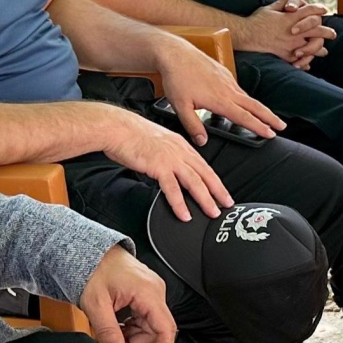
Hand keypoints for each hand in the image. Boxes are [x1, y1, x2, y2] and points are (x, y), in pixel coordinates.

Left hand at [79, 242, 175, 342]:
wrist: (90, 252)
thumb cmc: (93, 269)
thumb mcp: (96, 304)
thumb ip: (107, 331)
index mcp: (148, 292)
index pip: (165, 329)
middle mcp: (155, 291)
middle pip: (154, 331)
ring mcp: (152, 291)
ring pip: (149, 326)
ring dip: (131, 335)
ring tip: (111, 329)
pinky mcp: (147, 293)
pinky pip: (145, 317)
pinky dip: (131, 326)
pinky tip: (117, 322)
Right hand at [98, 106, 231, 219]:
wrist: (116, 128)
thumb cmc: (129, 134)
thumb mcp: (156, 142)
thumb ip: (165, 155)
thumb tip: (168, 170)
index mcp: (179, 145)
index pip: (202, 165)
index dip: (214, 180)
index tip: (221, 191)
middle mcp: (179, 151)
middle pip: (205, 173)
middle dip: (218, 191)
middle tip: (227, 204)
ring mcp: (170, 159)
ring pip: (194, 182)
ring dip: (205, 199)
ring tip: (212, 212)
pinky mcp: (158, 166)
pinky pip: (173, 189)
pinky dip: (180, 204)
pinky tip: (185, 215)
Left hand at [155, 38, 282, 139]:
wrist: (175, 53)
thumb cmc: (177, 78)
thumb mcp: (180, 106)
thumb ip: (192, 125)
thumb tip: (202, 141)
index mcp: (219, 100)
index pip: (244, 117)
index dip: (259, 127)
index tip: (271, 134)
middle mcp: (228, 89)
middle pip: (255, 105)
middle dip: (270, 117)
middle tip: (282, 126)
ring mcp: (227, 80)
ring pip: (248, 97)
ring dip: (260, 108)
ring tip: (268, 117)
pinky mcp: (224, 73)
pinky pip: (239, 88)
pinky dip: (246, 98)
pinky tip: (244, 102)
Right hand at [234, 0, 333, 67]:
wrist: (247, 35)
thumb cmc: (257, 20)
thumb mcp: (269, 8)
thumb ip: (281, 3)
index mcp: (291, 18)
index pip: (310, 11)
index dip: (318, 9)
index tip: (324, 10)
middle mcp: (294, 31)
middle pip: (317, 30)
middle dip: (327, 31)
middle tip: (333, 34)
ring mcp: (292, 44)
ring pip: (312, 46)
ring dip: (319, 48)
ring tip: (324, 51)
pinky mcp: (286, 54)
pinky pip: (300, 59)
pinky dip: (305, 60)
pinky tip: (309, 61)